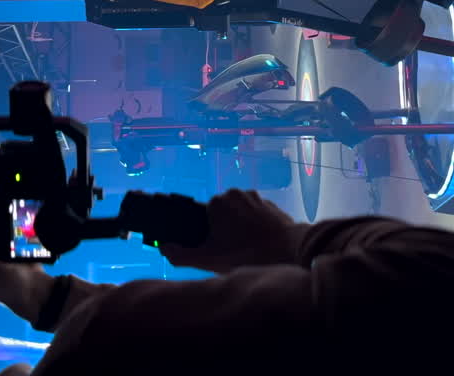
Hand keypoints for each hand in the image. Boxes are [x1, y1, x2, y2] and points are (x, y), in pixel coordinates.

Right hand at [160, 189, 300, 273]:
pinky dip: (255, 230)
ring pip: (238, 216)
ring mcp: (255, 197)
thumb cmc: (247, 254)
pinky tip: (259, 246)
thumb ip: (181, 255)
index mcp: (217, 201)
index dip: (207, 235)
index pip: (203, 217)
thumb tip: (163, 248)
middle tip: (231, 254)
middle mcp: (235, 193)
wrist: (290, 250)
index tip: (216, 250)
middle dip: (223, 232)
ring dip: (239, 231)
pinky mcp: (271, 205)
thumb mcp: (209, 260)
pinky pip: (255, 218)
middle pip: (221, 216)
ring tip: (247, 251)